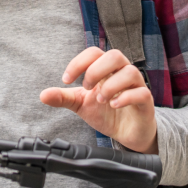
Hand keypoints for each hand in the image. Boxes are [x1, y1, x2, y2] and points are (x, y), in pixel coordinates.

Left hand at [39, 47, 157, 153]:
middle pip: (115, 55)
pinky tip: (113, 106)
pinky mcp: (145, 102)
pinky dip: (125, 98)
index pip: (94, 52)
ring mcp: (136, 86)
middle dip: (95, 70)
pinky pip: (141, 92)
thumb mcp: (80, 104)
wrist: (126, 134)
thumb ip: (63, 98)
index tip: (66, 80)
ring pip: (130, 71)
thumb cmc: (106, 113)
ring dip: (110, 85)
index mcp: (106, 70)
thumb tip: (42, 95)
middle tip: (86, 88)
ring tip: (100, 100)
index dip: (78, 62)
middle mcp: (122, 73)